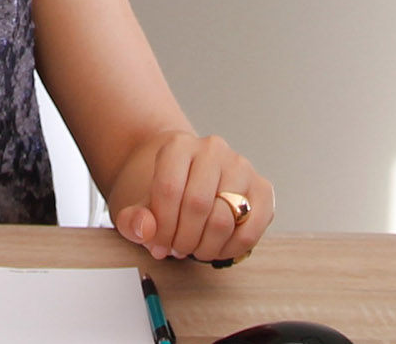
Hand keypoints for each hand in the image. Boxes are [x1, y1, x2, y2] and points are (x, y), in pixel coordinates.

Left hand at [109, 131, 272, 263]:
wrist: (186, 174)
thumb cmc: (163, 189)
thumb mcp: (136, 202)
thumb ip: (132, 219)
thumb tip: (146, 230)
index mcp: (178, 145)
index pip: (169, 189)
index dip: (161, 226)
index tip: (156, 243)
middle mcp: (213, 149)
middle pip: (197, 205)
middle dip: (183, 239)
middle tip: (175, 249)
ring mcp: (241, 167)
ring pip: (224, 220)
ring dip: (205, 246)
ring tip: (193, 248)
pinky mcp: (262, 189)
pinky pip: (251, 230)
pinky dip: (231, 248)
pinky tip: (215, 249)